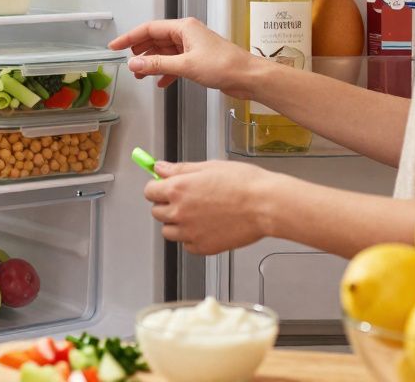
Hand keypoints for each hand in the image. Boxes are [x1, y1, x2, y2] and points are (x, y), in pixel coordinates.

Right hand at [108, 18, 262, 98]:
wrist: (247, 77)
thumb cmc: (224, 65)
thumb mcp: (185, 65)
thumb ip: (157, 64)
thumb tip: (134, 63)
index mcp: (184, 28)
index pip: (149, 29)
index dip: (130, 37)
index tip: (115, 46)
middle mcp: (187, 34)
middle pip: (156, 40)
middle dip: (140, 52)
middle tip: (127, 63)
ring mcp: (193, 47)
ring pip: (165, 53)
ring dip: (152, 63)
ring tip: (141, 75)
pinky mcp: (198, 60)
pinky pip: (175, 63)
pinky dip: (166, 71)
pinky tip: (161, 82)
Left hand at [143, 161, 282, 254]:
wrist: (265, 205)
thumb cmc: (244, 183)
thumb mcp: (209, 166)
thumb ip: (180, 169)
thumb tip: (160, 168)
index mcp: (178, 189)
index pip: (149, 191)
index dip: (157, 187)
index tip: (164, 186)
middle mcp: (179, 213)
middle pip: (157, 212)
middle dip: (167, 204)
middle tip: (186, 198)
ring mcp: (190, 233)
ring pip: (169, 231)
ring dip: (177, 223)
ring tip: (198, 214)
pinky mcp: (203, 248)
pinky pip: (187, 245)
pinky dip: (192, 237)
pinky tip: (208, 226)